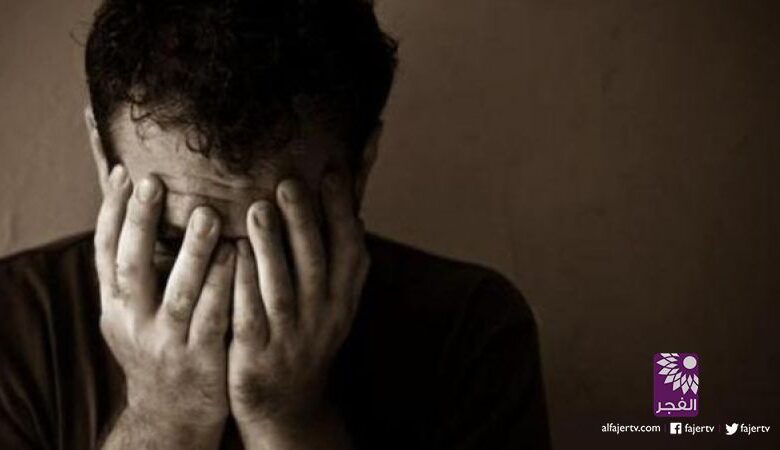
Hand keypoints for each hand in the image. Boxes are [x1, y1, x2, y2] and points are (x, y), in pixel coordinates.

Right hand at [95, 166, 233, 447]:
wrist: (171, 415)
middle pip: (131, 266)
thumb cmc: (160, 348)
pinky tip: (240, 256)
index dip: (113, 212)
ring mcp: (167, 343)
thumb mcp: (135, 315)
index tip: (126, 174)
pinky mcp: (201, 360)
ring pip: (178, 293)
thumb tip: (146, 209)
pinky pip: (214, 318)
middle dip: (140, 223)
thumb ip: (138, 273)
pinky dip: (225, 285)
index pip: (105, 252)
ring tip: (208, 214)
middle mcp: (133, 323)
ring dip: (193, 252)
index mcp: (114, 306)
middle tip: (155, 182)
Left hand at [228, 172, 368, 446]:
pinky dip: (242, 286)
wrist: (287, 402)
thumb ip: (338, 254)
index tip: (330, 172)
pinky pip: (249, 317)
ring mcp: (290, 336)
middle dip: (303, 222)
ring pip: (281, 289)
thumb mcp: (334, 299)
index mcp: (343, 297)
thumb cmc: (306, 333)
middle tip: (287, 182)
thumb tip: (353, 199)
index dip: (341, 211)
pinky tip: (230, 255)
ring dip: (271, 248)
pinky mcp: (257, 354)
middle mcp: (323, 315)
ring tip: (257, 210)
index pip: (349, 249)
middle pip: (316, 264)